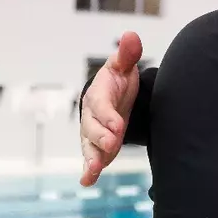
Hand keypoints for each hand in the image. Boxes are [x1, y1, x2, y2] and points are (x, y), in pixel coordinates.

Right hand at [81, 32, 141, 186]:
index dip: (108, 115)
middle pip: (92, 129)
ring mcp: (91, 134)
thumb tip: (131, 36)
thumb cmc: (117, 81)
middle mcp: (90, 117)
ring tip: (94, 171)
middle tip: (113, 143)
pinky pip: (90, 159)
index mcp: (97, 95)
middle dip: (101, 137)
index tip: (118, 124)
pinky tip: (87, 181)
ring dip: (92, 159)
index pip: (100, 105)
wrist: (111, 97)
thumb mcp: (122, 67)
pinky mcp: (96, 148)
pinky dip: (88, 171)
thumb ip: (127, 55)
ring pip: (89, 147)